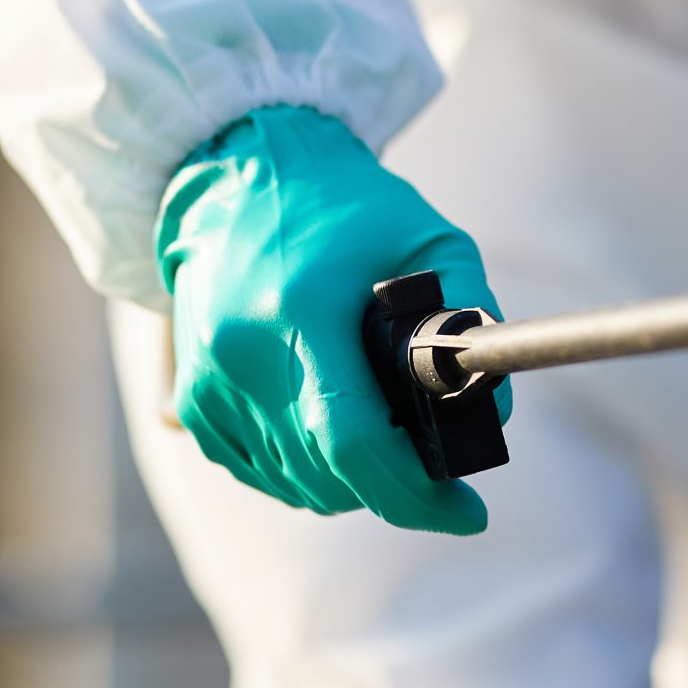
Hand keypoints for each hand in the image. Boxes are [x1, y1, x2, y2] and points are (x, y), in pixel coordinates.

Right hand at [157, 105, 507, 532]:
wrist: (237, 174)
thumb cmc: (346, 206)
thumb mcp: (429, 239)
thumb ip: (474, 315)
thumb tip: (497, 412)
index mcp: (298, 314)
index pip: (354, 440)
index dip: (415, 491)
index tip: (470, 513)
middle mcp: (242, 356)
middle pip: (327, 476)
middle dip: (394, 485)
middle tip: (434, 459)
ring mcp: (208, 383)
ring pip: (294, 486)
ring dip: (349, 483)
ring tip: (383, 433)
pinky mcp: (190, 400)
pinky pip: (257, 472)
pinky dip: (303, 472)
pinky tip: (330, 431)